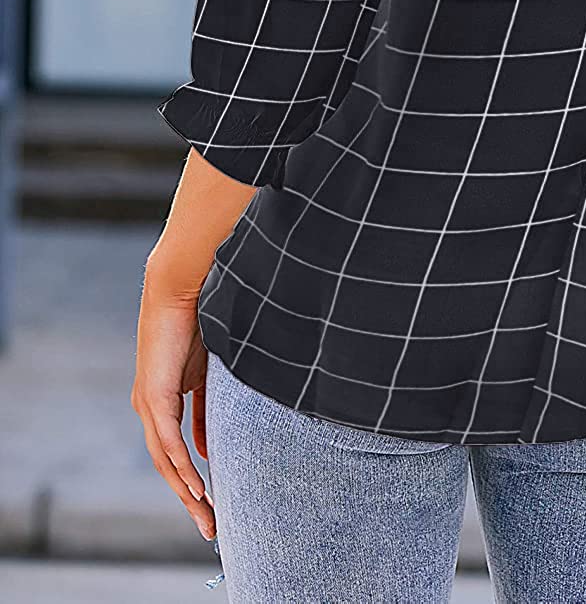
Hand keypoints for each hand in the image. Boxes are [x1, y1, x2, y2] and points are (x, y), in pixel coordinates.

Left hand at [132, 256, 214, 540]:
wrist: (181, 283)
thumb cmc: (200, 315)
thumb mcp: (210, 369)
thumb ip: (210, 404)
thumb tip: (212, 441)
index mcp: (164, 398)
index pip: (177, 449)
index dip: (194, 477)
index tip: (214, 501)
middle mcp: (150, 406)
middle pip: (168, 464)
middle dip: (190, 496)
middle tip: (210, 524)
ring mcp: (149, 402)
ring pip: (165, 460)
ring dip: (186, 490)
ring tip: (206, 513)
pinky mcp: (154, 394)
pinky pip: (168, 440)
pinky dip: (182, 465)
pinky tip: (197, 485)